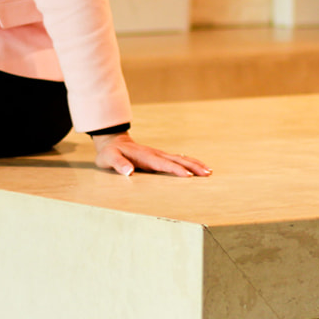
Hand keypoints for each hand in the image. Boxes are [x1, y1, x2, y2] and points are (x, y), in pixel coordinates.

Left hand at [91, 132, 210, 177]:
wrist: (112, 143)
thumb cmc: (109, 154)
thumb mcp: (109, 159)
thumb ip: (119, 164)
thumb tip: (129, 172)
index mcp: (146, 156)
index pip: (164, 164)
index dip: (176, 170)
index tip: (189, 176)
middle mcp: (155, 154)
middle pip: (178, 160)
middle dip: (193, 166)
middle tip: (208, 173)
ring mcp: (158, 155)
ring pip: (180, 159)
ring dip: (195, 164)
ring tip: (209, 171)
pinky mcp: (159, 157)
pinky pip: (177, 160)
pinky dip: (188, 163)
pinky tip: (196, 167)